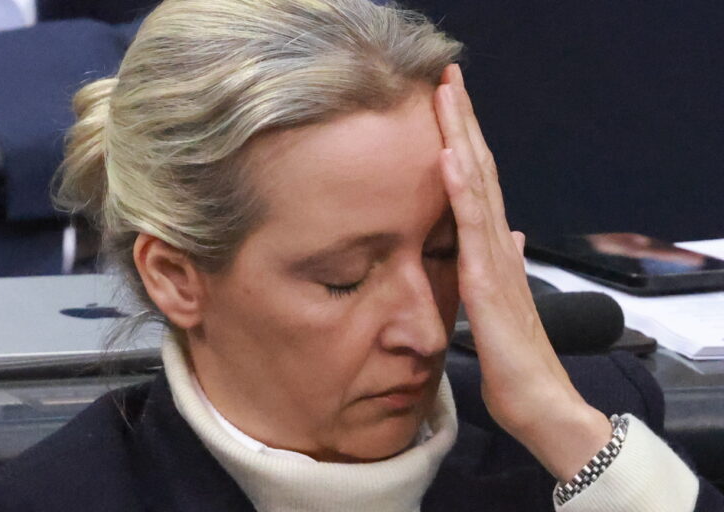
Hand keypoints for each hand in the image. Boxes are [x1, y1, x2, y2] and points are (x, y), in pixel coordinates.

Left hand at [433, 64, 611, 481]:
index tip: (448, 105)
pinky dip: (462, 191)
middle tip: (448, 77)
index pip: (480, 182)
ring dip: (462, 138)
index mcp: (496, 249)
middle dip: (463, 122)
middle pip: (480, 170)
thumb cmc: (517, 357)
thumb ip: (503, 265)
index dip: (465, 141)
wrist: (538, 401)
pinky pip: (471, 230)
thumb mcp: (501, 303)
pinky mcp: (488, 283)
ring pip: (478, 186)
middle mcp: (498, 245)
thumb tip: (511, 236)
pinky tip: (449, 158)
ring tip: (447, 96)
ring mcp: (495, 260)